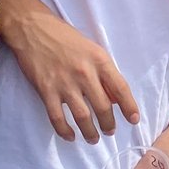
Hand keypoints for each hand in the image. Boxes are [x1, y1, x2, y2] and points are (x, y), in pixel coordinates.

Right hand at [3, 0, 140, 142]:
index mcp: (100, 61)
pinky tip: (71, 136)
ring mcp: (65, 83)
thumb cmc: (66, 38)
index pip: (121, 88)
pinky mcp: (46, 91)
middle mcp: (85, 73)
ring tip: (93, 139)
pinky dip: (65, 131)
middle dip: (109, 124)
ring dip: (90, 132)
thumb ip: (105, 73)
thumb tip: (116, 98)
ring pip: (82, 117)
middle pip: (103, 107)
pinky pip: (57, 118)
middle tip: (110, 132)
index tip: (134, 120)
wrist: (34, 29)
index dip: (129, 107)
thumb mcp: (93, 50)